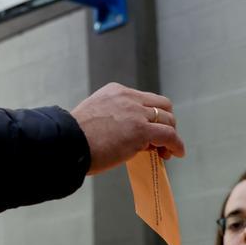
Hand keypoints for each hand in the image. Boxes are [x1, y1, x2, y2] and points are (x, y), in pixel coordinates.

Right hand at [70, 83, 184, 174]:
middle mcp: (128, 97)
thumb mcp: (95, 117)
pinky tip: (176, 153)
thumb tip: (128, 137)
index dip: (151, 116)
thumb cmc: (75, 138)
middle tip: (160, 141)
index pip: (144, 99)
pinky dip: (176, 144)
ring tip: (166, 151)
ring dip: (170, 135)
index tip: (149, 131)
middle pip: (162, 105)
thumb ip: (113, 119)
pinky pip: (170, 135)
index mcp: (116, 91)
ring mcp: (136, 112)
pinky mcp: (141, 130)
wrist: (68, 144)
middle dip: (165, 122)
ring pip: (168, 119)